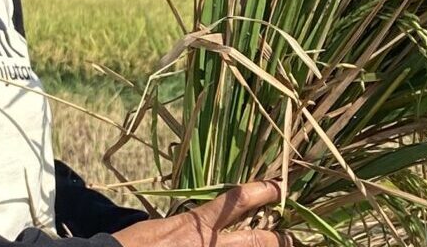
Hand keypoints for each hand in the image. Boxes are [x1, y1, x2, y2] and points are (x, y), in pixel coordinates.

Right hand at [111, 180, 287, 246]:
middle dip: (282, 239)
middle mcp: (209, 244)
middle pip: (260, 240)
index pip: (238, 200)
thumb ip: (188, 224)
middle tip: (293, 237)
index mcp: (197, 224)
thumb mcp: (161, 227)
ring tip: (281, 242)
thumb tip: (202, 221)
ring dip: (265, 246)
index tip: (280, 186)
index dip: (264, 191)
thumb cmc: (133, 245)